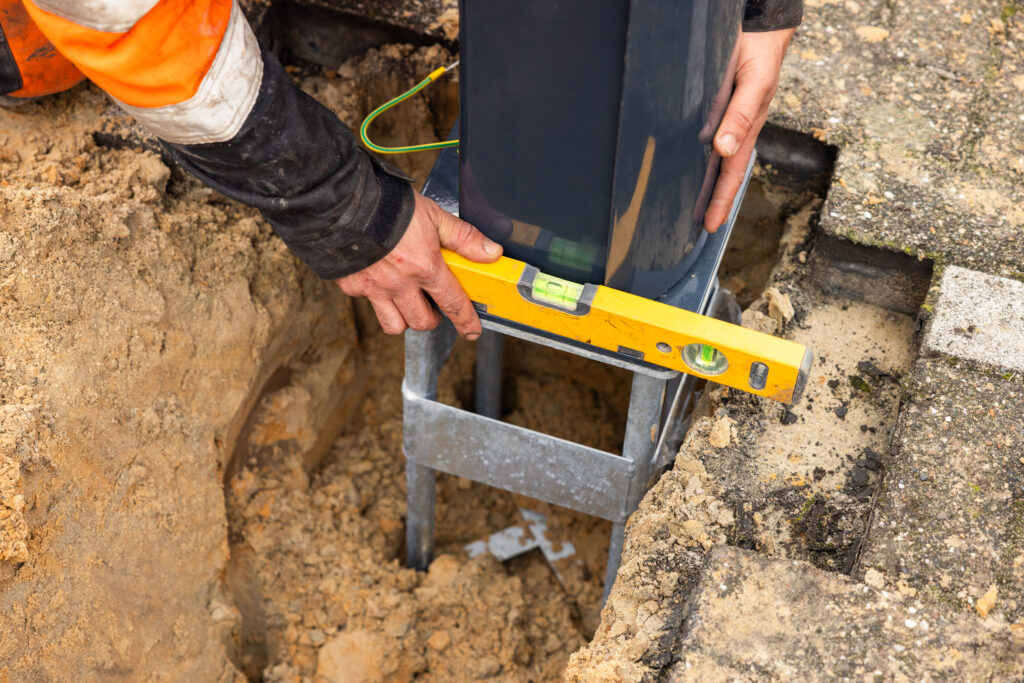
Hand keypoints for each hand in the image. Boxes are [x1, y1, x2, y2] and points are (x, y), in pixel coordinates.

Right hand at [335, 193, 501, 338]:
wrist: (341, 201)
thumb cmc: (388, 205)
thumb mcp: (434, 215)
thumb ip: (464, 237)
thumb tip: (491, 253)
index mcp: (424, 266)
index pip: (453, 304)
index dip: (466, 321)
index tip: (472, 330)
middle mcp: (400, 284)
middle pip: (422, 322)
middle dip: (433, 318)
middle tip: (433, 304)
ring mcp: (374, 288)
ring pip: (395, 324)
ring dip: (405, 317)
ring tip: (407, 299)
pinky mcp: (352, 286)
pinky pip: (369, 305)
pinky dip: (377, 299)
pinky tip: (379, 279)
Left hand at [703, 28, 794, 232]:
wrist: (756, 28)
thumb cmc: (760, 55)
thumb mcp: (755, 84)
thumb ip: (740, 115)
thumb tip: (723, 149)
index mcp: (745, 131)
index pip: (731, 174)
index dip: (721, 201)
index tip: (711, 226)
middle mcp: (732, 130)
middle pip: (721, 173)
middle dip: (710, 200)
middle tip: (698, 227)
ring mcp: (722, 120)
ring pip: (710, 160)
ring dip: (701, 184)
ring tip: (687, 207)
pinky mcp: (711, 107)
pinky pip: (702, 139)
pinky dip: (692, 157)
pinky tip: (681, 165)